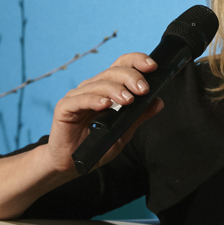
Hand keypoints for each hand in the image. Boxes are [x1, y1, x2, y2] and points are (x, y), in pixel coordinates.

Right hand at [45, 52, 162, 174]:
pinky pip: (80, 100)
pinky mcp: (64, 108)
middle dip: (131, 77)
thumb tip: (158, 102)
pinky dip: (94, 100)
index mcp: (107, 88)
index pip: (122, 65)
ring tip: (128, 100)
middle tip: (143, 90)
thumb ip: (139, 116)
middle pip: (112, 72)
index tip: (152, 66)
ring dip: (116, 90)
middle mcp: (92, 87)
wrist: (73, 163)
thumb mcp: (124, 131)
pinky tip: (105, 105)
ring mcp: (77, 96)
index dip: (137, 61)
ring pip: (98, 84)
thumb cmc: (97, 144)